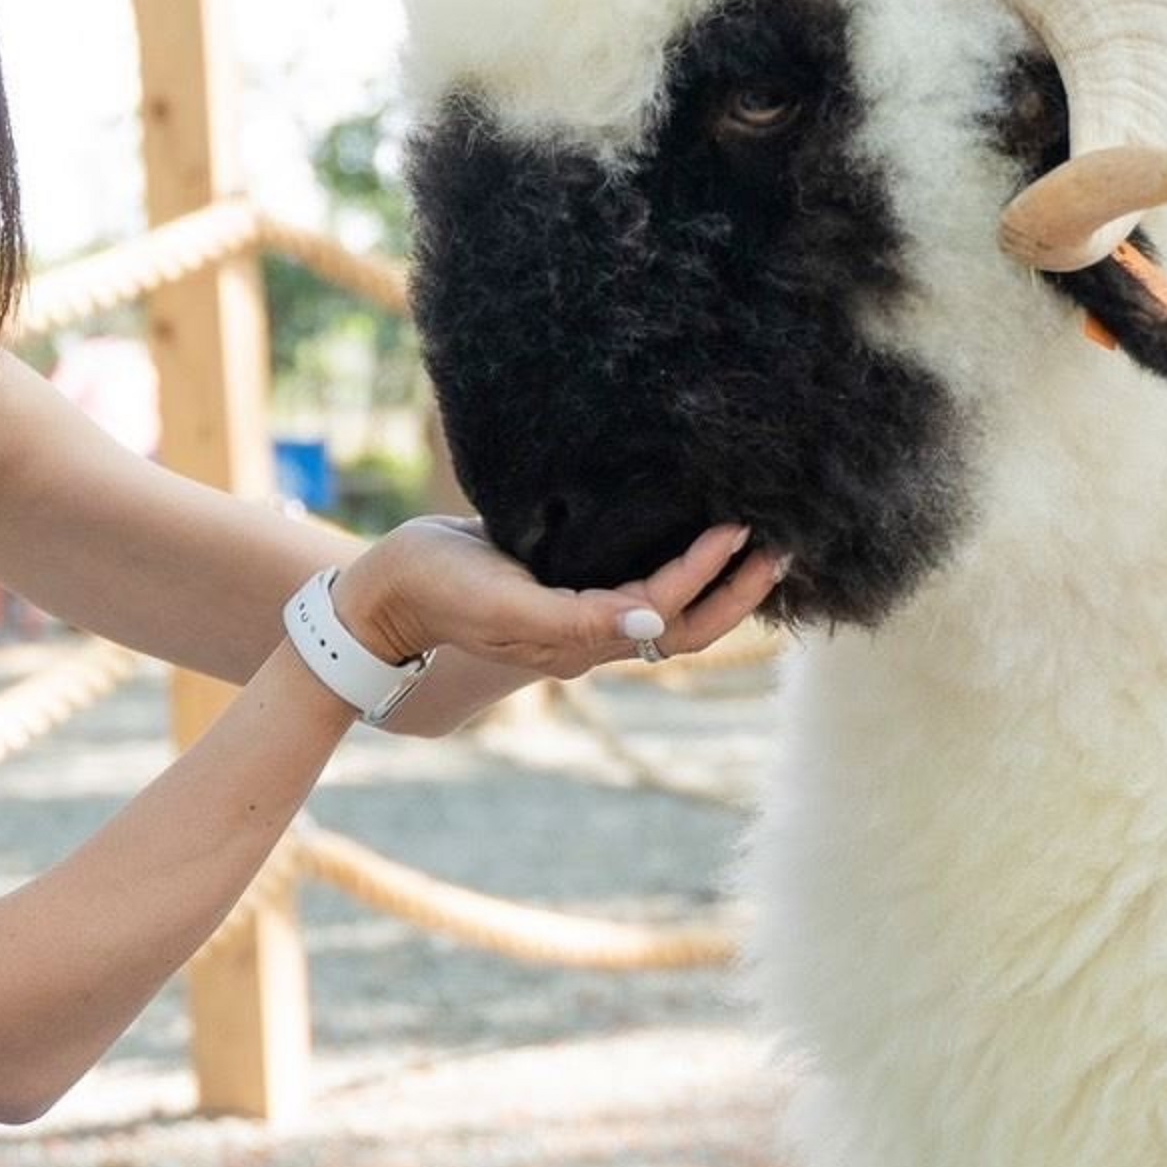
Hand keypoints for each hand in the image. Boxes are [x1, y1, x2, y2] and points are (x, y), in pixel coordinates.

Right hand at [326, 517, 781, 686]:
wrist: (382, 595)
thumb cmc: (435, 587)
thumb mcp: (499, 600)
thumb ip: (573, 619)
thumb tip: (648, 618)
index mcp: (578, 639)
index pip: (662, 610)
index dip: (704, 573)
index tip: (739, 527)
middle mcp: (589, 634)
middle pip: (685, 627)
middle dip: (737, 592)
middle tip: (783, 544)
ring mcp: (579, 617)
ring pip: (668, 610)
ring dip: (718, 582)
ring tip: (759, 541)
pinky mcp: (566, 592)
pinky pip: (639, 587)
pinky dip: (678, 567)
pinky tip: (696, 533)